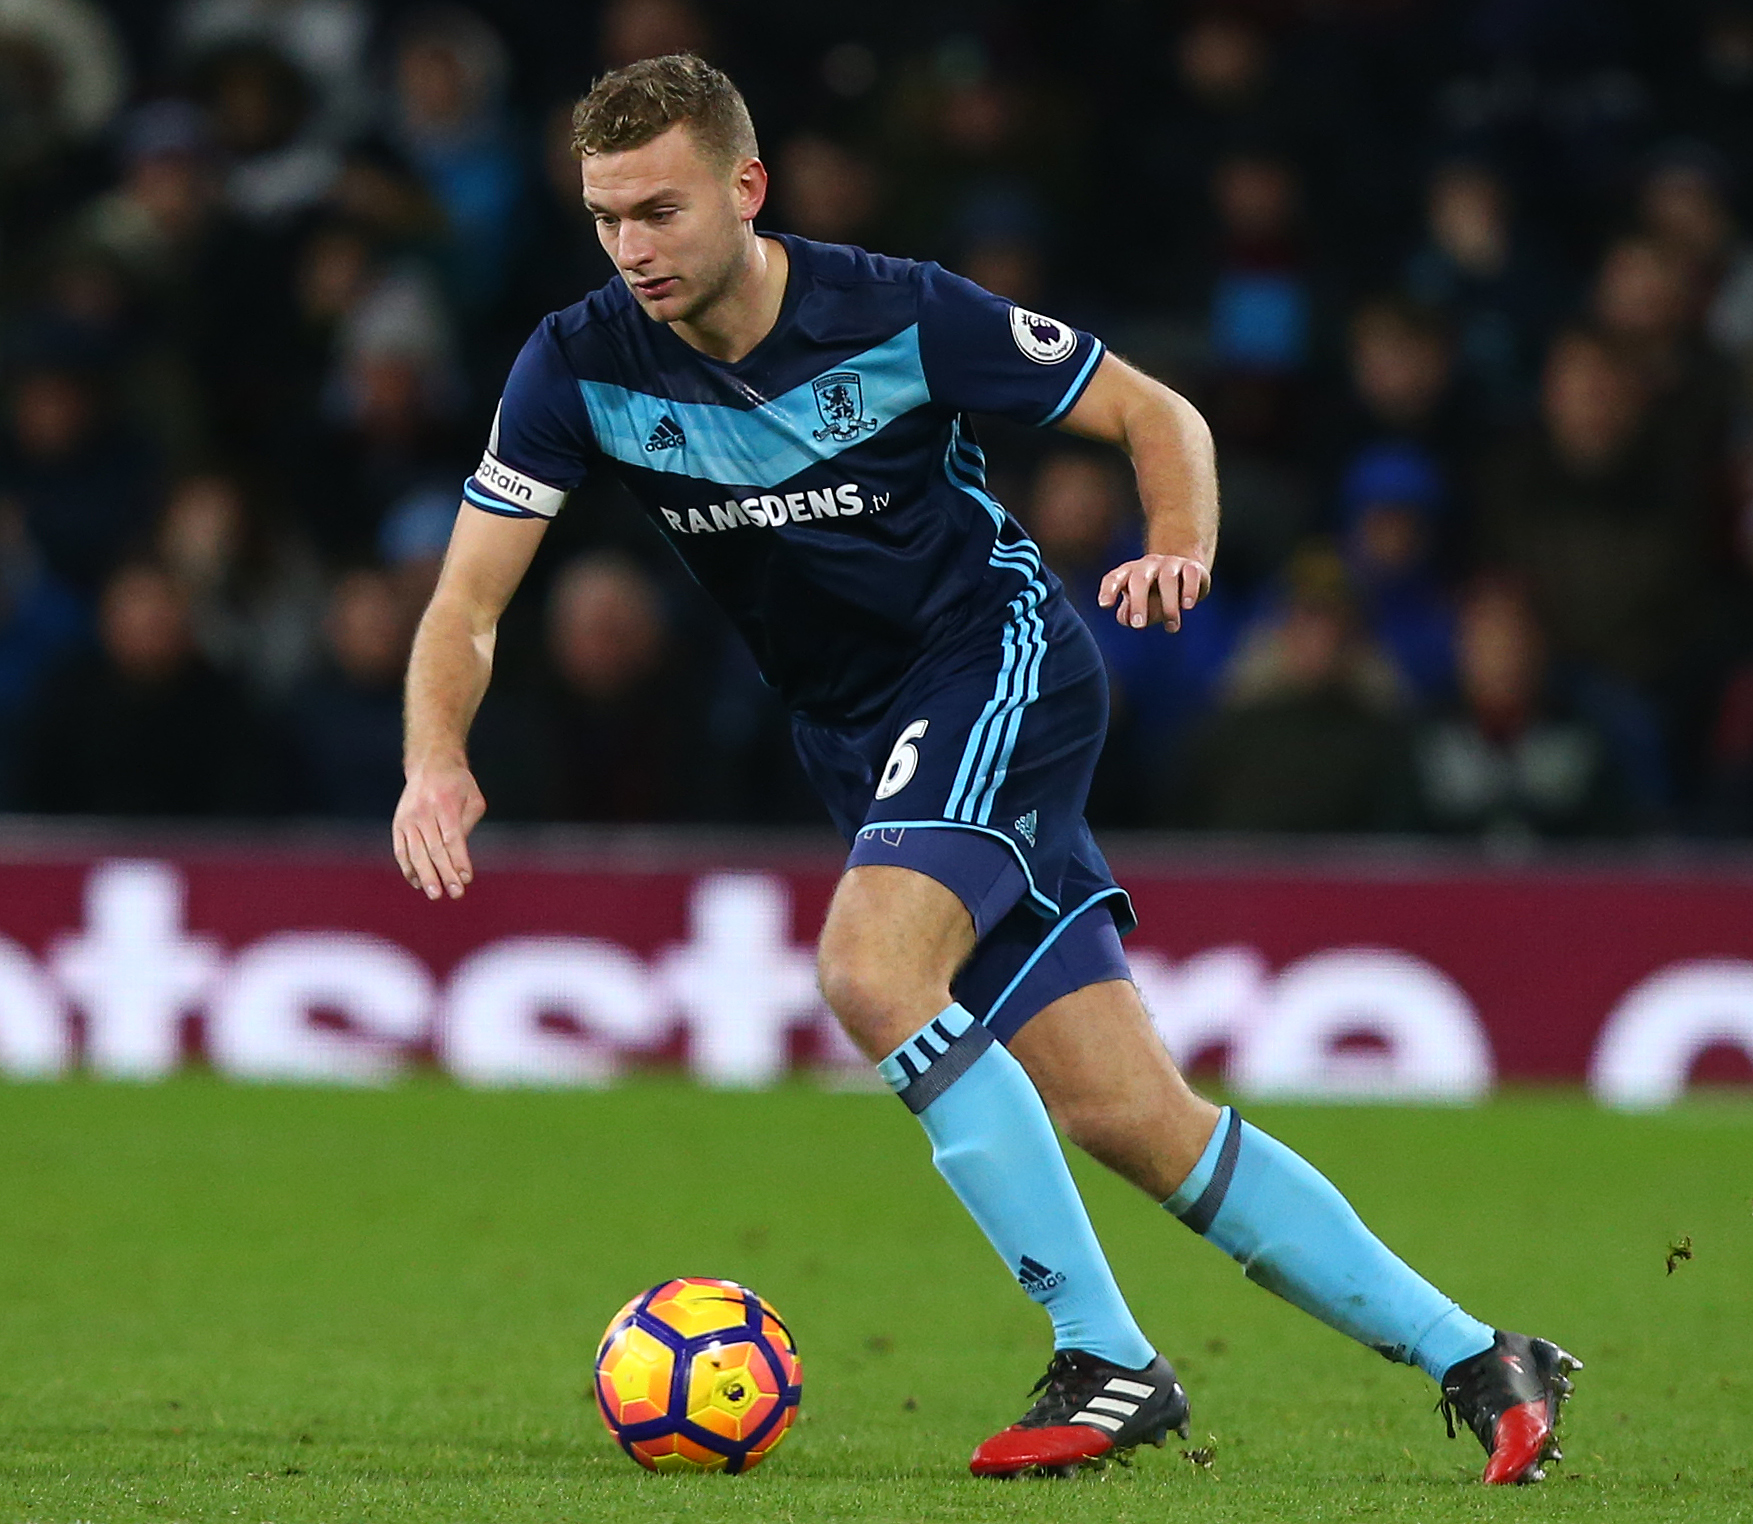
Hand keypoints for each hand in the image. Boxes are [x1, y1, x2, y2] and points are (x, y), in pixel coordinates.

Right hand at [393, 761, 485, 899]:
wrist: (429, 765)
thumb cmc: (458, 785)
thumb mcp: (472, 799)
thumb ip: (466, 825)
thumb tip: (459, 859)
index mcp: (444, 803)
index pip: (452, 838)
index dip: (458, 860)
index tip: (467, 879)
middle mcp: (423, 812)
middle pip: (433, 849)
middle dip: (445, 874)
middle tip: (455, 894)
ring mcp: (407, 819)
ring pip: (415, 853)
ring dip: (425, 876)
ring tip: (435, 894)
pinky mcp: (398, 825)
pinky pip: (401, 851)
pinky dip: (408, 868)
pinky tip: (417, 883)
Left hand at [1097, 554, 1210, 633]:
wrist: (1186, 571)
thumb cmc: (1155, 592)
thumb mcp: (1140, 604)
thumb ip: (1130, 613)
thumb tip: (1127, 619)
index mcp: (1129, 573)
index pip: (1114, 578)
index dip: (1108, 590)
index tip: (1104, 605)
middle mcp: (1147, 565)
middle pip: (1139, 580)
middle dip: (1138, 603)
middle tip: (1138, 625)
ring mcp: (1170, 563)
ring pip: (1167, 580)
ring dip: (1168, 605)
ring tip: (1171, 628)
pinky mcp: (1192, 567)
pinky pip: (1190, 575)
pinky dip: (1189, 590)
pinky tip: (1187, 607)